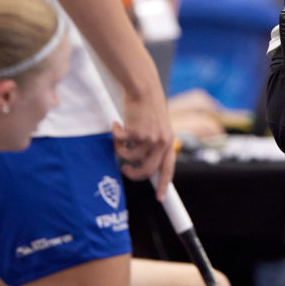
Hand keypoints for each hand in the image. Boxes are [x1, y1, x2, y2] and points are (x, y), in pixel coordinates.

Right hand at [114, 83, 176, 197]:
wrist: (143, 87)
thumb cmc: (148, 105)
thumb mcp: (158, 125)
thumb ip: (155, 142)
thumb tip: (144, 162)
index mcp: (169, 141)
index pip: (168, 168)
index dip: (164, 185)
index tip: (161, 198)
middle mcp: (161, 142)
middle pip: (147, 170)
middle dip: (134, 174)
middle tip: (125, 170)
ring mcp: (149, 138)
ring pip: (130, 157)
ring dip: (120, 150)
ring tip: (119, 137)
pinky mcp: (136, 132)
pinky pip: (120, 144)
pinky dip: (115, 136)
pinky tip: (116, 125)